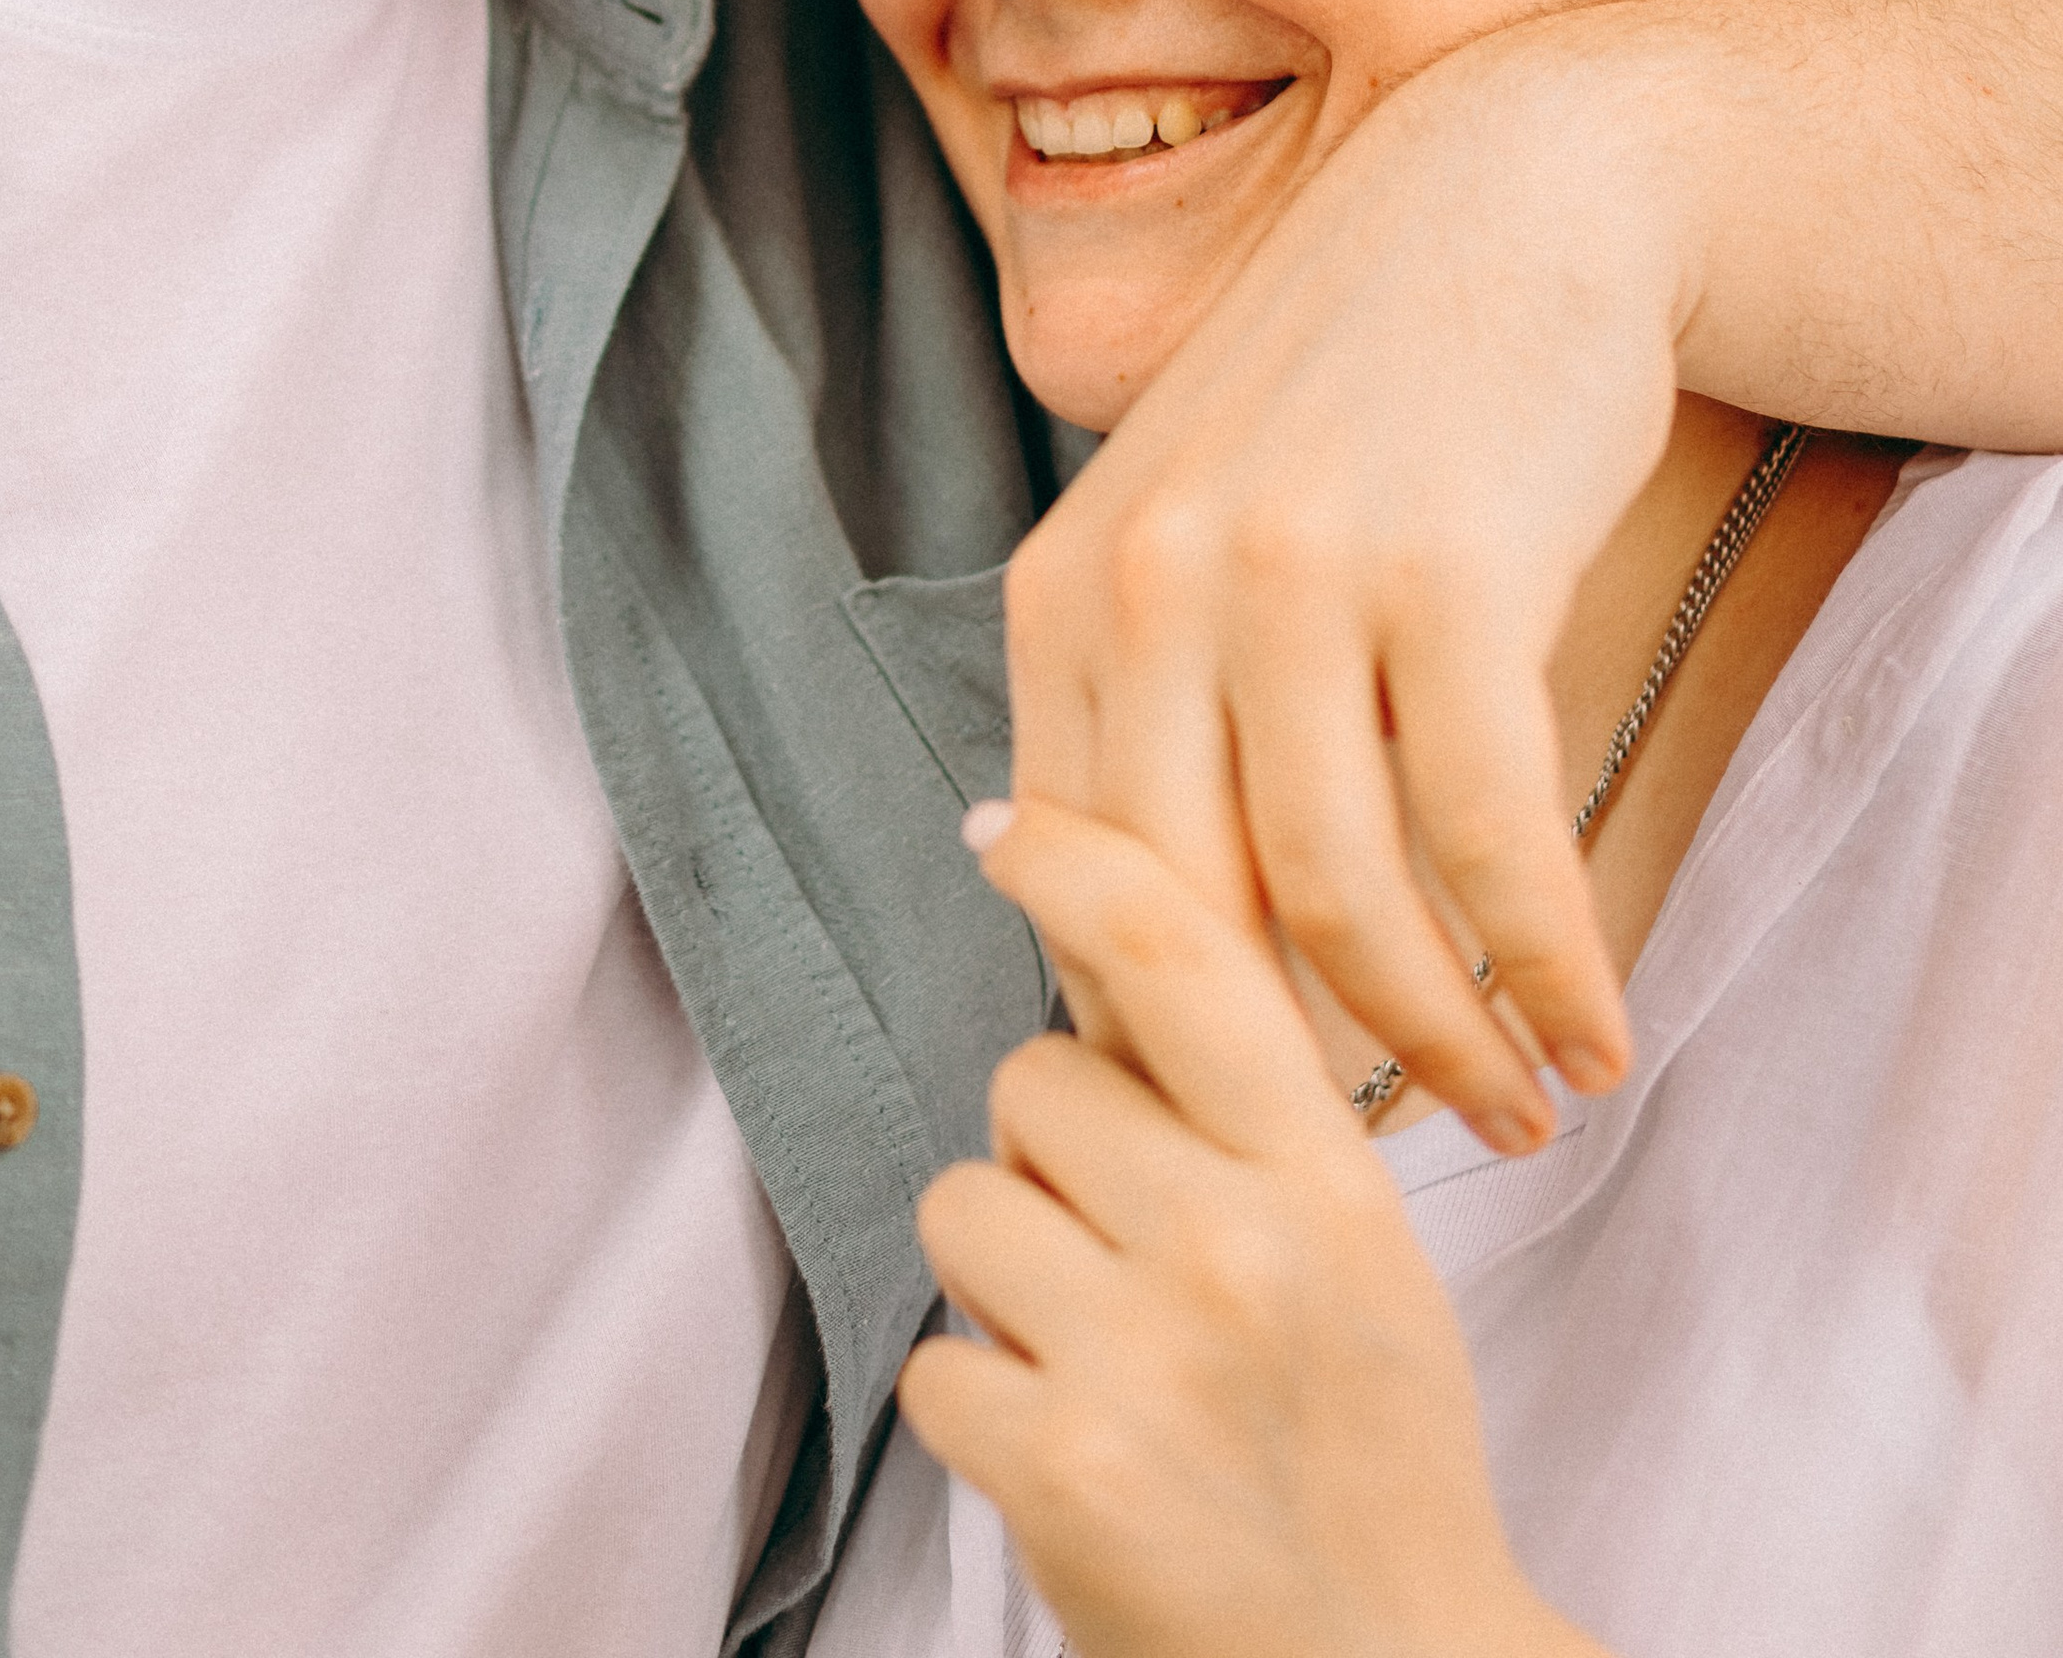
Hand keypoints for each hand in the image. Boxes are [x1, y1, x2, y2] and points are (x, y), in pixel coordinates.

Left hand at [903, 802, 1604, 1657]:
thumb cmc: (1368, 1461)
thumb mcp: (1360, 1255)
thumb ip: (1248, 1117)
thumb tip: (1099, 948)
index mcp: (1328, 1181)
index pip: (1183, 956)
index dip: (1077, 861)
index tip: (1004, 827)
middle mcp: (1239, 1249)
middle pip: (1033, 1079)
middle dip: (1048, 1156)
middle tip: (1126, 1263)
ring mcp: (1147, 1361)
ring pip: (962, 1206)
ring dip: (1004, 1281)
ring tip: (1103, 1364)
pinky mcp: (1061, 1472)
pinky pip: (933, 1364)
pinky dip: (980, 1415)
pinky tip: (1074, 1461)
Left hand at [1004, 13, 1697, 1146]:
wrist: (1502, 200)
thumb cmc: (1352, 397)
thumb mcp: (1192, 528)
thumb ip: (1142, 704)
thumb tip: (1109, 933)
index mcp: (1063, 596)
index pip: (1077, 888)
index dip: (1157, 1033)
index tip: (1231, 1127)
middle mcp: (1149, 589)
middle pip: (1192, 924)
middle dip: (1281, 1083)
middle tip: (1368, 1181)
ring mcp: (1293, 578)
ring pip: (1342, 904)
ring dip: (1439, 1048)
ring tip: (1515, 1117)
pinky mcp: (1447, 577)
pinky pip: (1489, 839)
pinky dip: (1546, 964)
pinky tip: (1591, 1032)